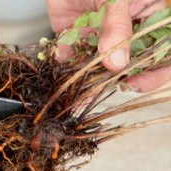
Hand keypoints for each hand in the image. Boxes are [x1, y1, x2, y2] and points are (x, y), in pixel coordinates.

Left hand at [45, 0, 169, 91]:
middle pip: (129, 67)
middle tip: (100, 94)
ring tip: (77, 99)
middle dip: (114, 84)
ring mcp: (102, 36)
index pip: (163, 56)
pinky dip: (65, 62)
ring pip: (98, 67)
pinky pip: (72, 56)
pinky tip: (61, 64)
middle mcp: (128, 32)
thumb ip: (117, 26)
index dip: (154, 75)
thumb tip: (117, 64)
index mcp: (152, 19)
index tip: (134, 84)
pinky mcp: (77, 36)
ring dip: (86, 83)